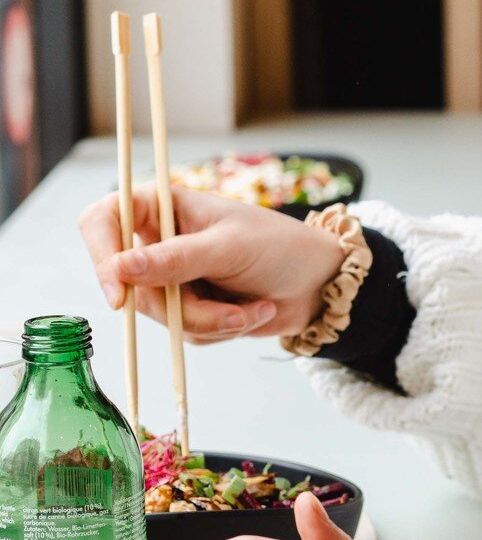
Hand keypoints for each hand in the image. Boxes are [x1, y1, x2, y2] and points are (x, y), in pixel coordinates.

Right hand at [77, 183, 345, 342]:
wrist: (321, 283)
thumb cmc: (282, 247)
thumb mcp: (229, 248)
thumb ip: (174, 259)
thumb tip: (118, 268)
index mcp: (163, 206)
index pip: (104, 220)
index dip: (101, 256)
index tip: (120, 296)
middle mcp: (161, 241)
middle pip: (131, 284)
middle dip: (182, 306)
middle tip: (226, 309)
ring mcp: (173, 278)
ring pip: (160, 316)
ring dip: (209, 321)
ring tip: (252, 307)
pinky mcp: (189, 309)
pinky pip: (184, 333)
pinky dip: (220, 329)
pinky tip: (252, 312)